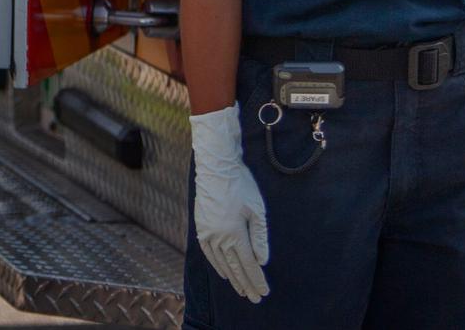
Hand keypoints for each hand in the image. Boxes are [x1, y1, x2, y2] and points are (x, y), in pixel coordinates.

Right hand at [191, 104, 269, 302]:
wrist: (216, 168)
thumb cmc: (241, 186)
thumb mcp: (257, 210)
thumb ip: (260, 237)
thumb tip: (263, 261)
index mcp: (234, 234)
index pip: (248, 264)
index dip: (257, 280)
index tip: (263, 292)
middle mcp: (219, 237)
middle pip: (235, 268)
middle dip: (246, 284)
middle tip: (254, 298)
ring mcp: (207, 233)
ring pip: (221, 263)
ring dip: (232, 278)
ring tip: (241, 289)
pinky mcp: (201, 227)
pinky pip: (208, 253)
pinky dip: (216, 265)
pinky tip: (223, 272)